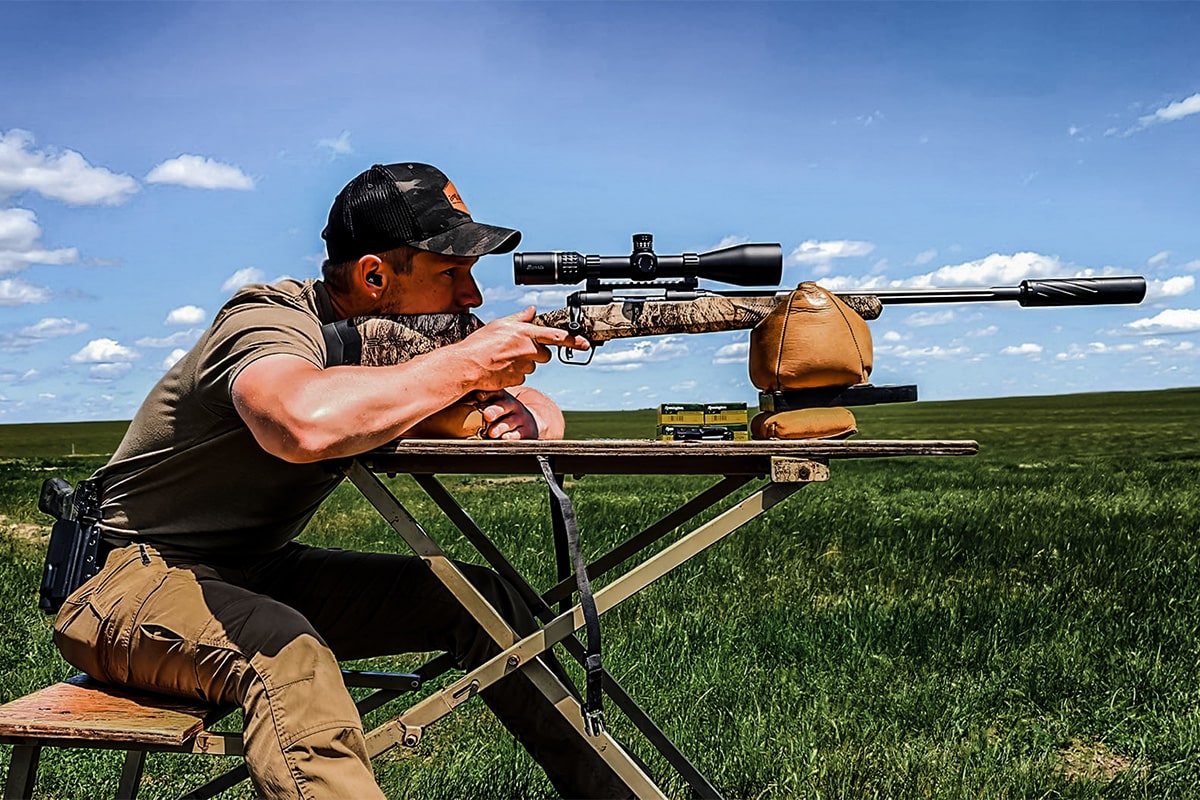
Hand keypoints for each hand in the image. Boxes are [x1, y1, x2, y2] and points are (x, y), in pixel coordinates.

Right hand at [452, 307, 589, 391]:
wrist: (466, 365)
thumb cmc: (479, 344)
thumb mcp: (499, 324)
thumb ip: (520, 318)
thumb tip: (532, 311)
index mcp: (525, 333)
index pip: (555, 336)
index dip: (573, 340)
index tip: (585, 344)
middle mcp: (528, 350)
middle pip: (545, 354)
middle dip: (537, 353)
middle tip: (519, 350)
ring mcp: (524, 366)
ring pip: (533, 366)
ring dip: (525, 363)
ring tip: (505, 358)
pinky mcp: (518, 379)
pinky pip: (523, 377)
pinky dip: (515, 373)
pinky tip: (502, 368)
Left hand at [473, 390, 537, 439]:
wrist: (529, 421)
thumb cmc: (503, 412)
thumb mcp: (495, 403)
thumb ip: (478, 402)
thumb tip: (450, 402)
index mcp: (501, 396)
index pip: (495, 391)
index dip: (487, 393)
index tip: (479, 396)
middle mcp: (512, 405)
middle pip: (503, 405)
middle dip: (495, 410)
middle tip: (487, 415)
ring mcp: (520, 418)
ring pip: (510, 421)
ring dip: (501, 427)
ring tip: (492, 432)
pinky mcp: (526, 430)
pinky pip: (519, 434)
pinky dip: (512, 437)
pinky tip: (505, 438)